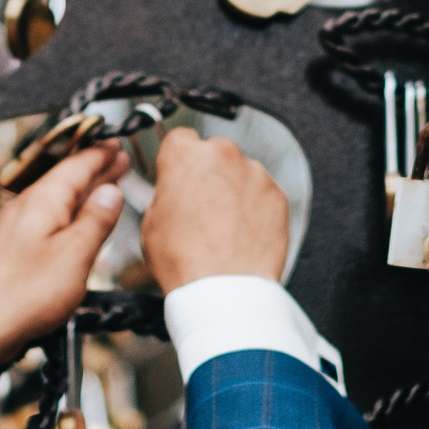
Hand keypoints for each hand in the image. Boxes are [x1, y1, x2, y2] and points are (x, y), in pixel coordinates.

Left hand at [0, 142, 127, 387]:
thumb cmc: (25, 295)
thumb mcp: (76, 254)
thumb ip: (96, 220)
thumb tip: (111, 192)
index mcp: (42, 201)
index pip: (76, 165)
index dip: (100, 154)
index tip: (118, 146)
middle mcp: (26, 207)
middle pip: (66, 179)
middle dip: (94, 169)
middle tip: (117, 160)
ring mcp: (18, 227)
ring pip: (58, 199)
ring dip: (84, 191)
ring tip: (106, 186)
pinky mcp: (15, 248)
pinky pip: (48, 218)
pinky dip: (70, 213)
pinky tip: (78, 223)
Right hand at [140, 128, 287, 292]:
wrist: (225, 290)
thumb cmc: (185, 261)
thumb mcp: (150, 225)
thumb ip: (164, 195)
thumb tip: (171, 194)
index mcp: (185, 155)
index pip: (180, 138)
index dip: (178, 159)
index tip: (180, 175)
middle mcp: (222, 155)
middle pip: (214, 154)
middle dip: (209, 174)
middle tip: (201, 207)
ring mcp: (254, 173)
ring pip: (240, 173)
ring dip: (233, 191)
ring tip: (223, 227)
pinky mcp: (277, 194)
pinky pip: (262, 194)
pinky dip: (255, 208)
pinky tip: (242, 234)